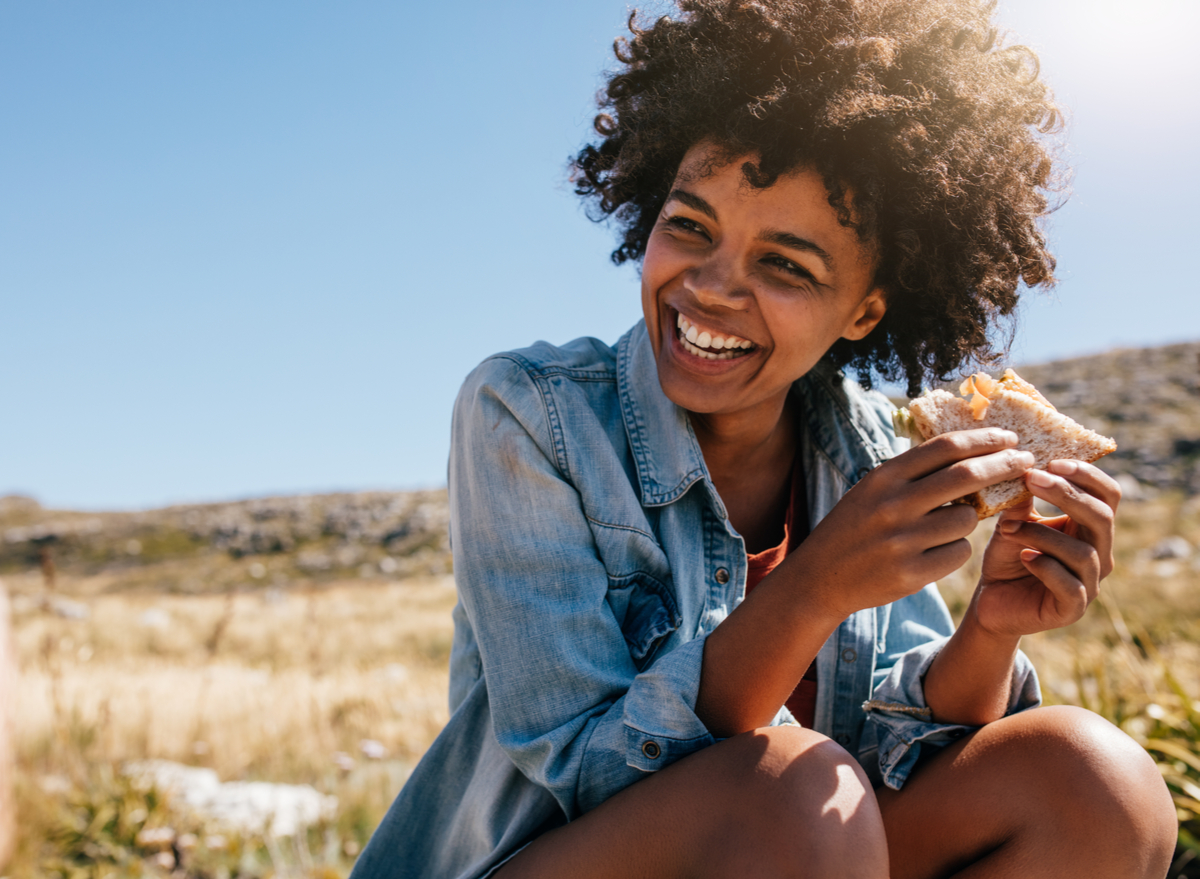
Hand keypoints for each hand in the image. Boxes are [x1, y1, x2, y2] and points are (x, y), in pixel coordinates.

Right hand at [793, 428, 1034, 619]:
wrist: (822, 577)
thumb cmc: (856, 526)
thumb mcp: (872, 489)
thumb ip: (913, 472)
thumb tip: (970, 450)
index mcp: (884, 477)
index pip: (945, 448)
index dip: (984, 439)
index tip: (1009, 438)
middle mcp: (893, 505)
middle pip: (966, 476)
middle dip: (1003, 465)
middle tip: (1024, 462)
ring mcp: (902, 541)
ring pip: (967, 519)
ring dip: (970, 518)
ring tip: (948, 524)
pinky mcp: (911, 573)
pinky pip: (959, 552)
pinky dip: (956, 549)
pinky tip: (935, 551)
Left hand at [972, 460, 1119, 638]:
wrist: (992, 601)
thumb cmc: (1008, 557)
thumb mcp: (1013, 523)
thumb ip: (1022, 501)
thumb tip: (1025, 469)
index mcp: (1089, 527)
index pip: (1108, 495)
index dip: (1086, 475)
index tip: (1051, 462)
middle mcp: (1098, 553)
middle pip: (1102, 517)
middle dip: (1067, 494)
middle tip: (1031, 479)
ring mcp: (1090, 583)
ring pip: (1082, 551)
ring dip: (1042, 534)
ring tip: (1008, 528)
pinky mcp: (1073, 608)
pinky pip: (1070, 584)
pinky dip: (1045, 566)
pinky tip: (1023, 557)